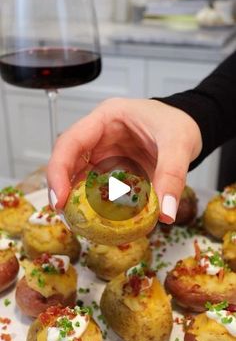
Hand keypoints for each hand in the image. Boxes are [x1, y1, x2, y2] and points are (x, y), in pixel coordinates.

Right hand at [47, 98, 201, 223]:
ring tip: (80, 223)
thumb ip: (172, 175)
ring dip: (78, 200)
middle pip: (68, 161)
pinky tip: (100, 220)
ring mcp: (105, 153)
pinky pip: (99, 188)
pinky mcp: (113, 169)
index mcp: (107, 118)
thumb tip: (165, 213)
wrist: (190, 126)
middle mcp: (99, 136)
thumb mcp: (179, 143)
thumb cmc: (180, 123)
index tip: (60, 198)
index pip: (70, 141)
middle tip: (67, 216)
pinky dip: (98, 204)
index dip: (59, 169)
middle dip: (63, 189)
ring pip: (80, 177)